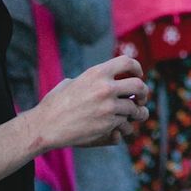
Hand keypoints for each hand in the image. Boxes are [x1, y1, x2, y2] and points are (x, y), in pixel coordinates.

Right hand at [30, 56, 148, 150]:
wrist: (46, 126)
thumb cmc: (56, 103)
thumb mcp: (73, 82)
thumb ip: (91, 79)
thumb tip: (102, 77)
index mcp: (97, 73)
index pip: (127, 62)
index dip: (137, 67)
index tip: (138, 74)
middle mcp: (105, 88)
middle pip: (139, 85)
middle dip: (144, 92)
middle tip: (141, 98)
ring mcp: (108, 108)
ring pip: (135, 109)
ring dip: (137, 113)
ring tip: (135, 114)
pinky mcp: (107, 126)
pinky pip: (125, 125)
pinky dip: (124, 127)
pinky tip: (120, 128)